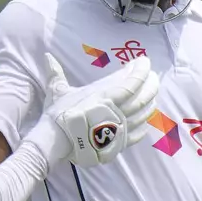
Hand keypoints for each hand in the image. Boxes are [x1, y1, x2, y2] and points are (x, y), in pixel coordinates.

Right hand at [24, 54, 157, 168]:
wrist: (56, 142)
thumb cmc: (58, 115)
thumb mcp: (57, 91)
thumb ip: (56, 73)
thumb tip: (47, 56)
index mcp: (105, 95)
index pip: (132, 81)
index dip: (141, 70)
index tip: (144, 62)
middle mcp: (116, 110)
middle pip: (142, 97)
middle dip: (151, 85)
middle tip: (154, 77)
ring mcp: (119, 128)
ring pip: (143, 115)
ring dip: (150, 103)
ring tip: (153, 96)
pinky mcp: (117, 144)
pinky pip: (137, 134)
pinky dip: (143, 126)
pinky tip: (145, 121)